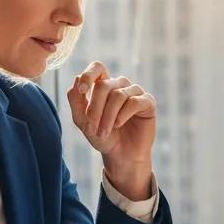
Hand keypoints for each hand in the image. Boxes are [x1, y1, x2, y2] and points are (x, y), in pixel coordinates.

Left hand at [67, 61, 155, 198]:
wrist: (121, 155)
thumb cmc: (102, 136)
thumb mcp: (81, 120)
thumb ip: (75, 99)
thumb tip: (77, 79)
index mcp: (104, 85)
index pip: (97, 68)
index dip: (88, 75)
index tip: (82, 91)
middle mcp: (120, 86)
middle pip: (104, 85)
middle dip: (95, 108)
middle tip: (92, 128)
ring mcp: (135, 93)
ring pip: (118, 95)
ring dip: (107, 116)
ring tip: (103, 132)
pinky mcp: (148, 102)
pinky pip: (134, 102)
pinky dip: (123, 114)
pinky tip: (119, 125)